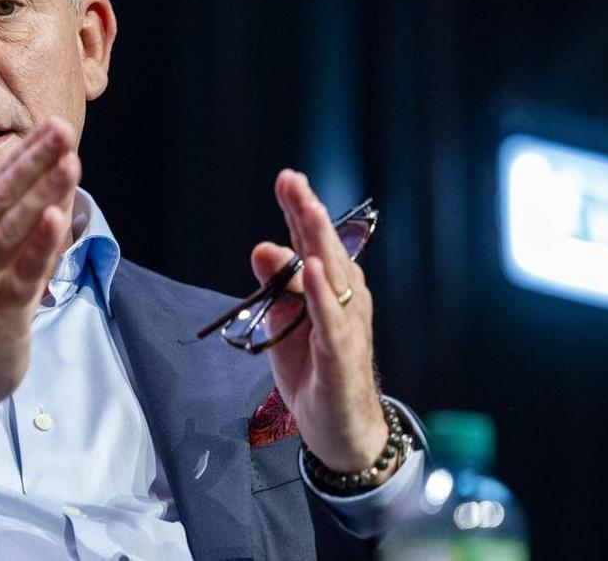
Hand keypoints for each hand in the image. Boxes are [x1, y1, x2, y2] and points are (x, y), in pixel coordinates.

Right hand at [0, 117, 79, 419]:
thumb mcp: (3, 251)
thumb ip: (30, 218)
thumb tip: (61, 178)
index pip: (3, 180)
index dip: (29, 151)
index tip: (55, 123)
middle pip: (7, 194)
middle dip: (36, 159)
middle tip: (63, 128)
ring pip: (15, 226)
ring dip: (42, 192)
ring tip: (68, 162)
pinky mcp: (0, 305)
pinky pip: (22, 270)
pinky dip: (39, 244)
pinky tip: (54, 218)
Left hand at [250, 170, 391, 476]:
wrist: (341, 429)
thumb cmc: (314, 370)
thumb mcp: (282, 323)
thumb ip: (275, 287)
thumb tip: (261, 248)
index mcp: (328, 288)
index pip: (312, 242)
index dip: (300, 209)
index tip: (287, 178)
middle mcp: (344, 299)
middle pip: (325, 249)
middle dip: (308, 213)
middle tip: (293, 181)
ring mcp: (346, 326)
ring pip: (333, 277)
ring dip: (319, 242)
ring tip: (307, 210)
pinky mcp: (342, 357)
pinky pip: (331, 322)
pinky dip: (321, 295)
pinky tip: (314, 271)